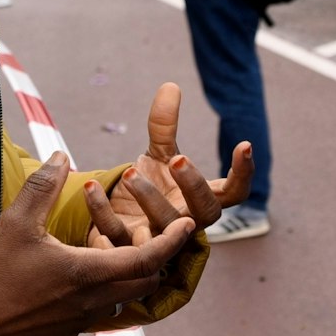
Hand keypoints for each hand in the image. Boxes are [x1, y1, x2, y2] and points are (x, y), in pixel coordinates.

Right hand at [0, 153, 193, 335]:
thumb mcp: (16, 221)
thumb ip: (42, 186)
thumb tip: (60, 155)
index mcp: (88, 273)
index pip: (147, 258)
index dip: (173, 240)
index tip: (189, 224)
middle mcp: (92, 302)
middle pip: (144, 282)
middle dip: (160, 258)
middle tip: (166, 234)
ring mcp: (79, 321)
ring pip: (123, 299)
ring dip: (133, 276)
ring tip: (128, 250)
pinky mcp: (64, 332)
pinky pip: (99, 311)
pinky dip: (107, 291)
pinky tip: (88, 276)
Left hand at [92, 83, 253, 246]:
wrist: (118, 222)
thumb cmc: (152, 188)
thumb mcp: (159, 155)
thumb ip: (164, 126)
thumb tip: (170, 85)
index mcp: (201, 200)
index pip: (234, 192)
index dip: (243, 172)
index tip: (244, 143)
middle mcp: (186, 223)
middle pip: (204, 211)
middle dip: (193, 185)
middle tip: (177, 159)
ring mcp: (158, 241)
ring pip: (162, 228)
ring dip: (149, 200)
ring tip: (131, 172)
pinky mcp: (125, 250)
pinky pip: (115, 233)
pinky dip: (102, 211)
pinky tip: (90, 187)